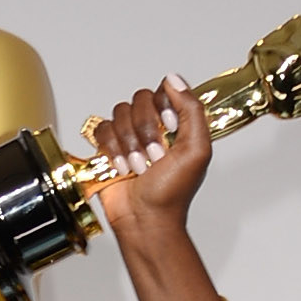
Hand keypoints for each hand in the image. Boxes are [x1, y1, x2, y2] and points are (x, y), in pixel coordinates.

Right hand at [90, 74, 212, 253]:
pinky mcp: (109, 146)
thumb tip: (174, 80)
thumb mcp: (197, 151)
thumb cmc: (172, 194)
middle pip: (140, 99)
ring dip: (130, 143)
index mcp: (176, 125)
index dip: (163, 107)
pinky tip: (122, 168)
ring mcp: (130, 135)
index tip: (169, 129)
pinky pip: (103, 129)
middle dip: (146, 130)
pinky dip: (111, 149)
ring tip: (139, 168)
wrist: (146, 220)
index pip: (164, 91)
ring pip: (120, 112)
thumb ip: (192, 111)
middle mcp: (153, 127)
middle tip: (154, 157)